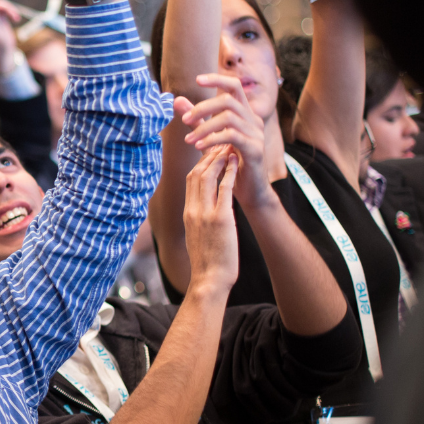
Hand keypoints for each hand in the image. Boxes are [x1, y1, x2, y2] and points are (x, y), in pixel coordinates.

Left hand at [175, 73, 272, 207]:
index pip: (235, 86)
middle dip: (203, 108)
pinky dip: (213, 139)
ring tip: (188, 140)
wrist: (250, 190)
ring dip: (204, 127)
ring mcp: (257, 134)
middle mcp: (253, 120)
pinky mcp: (255, 149)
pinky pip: (232, 136)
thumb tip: (176, 99)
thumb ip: (196, 119)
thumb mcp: (209, 137)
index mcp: (245, 113)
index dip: (217, 79)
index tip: (197, 79)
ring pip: (229, 118)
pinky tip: (198, 147)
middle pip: (229, 100)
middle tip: (184, 120)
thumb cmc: (229, 162)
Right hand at [183, 146, 238, 294]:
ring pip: (207, 177)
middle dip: (208, 156)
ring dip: (218, 159)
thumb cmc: (207, 262)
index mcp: (187, 213)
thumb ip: (198, 219)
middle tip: (220, 144)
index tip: (211, 153)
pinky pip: (224, 189)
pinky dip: (229, 173)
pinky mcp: (220, 219)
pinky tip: (236, 164)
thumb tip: (204, 210)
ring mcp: (205, 213)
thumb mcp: (197, 236)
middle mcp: (192, 210)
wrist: (209, 279)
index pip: (190, 180)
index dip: (200, 163)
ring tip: (228, 148)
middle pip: (196, 173)